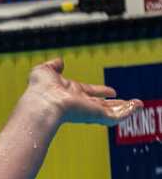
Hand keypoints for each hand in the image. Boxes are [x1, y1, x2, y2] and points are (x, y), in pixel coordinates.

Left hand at [26, 58, 141, 125]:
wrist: (43, 102)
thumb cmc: (40, 88)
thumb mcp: (45, 71)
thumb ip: (53, 66)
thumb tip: (59, 61)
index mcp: (70, 92)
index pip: (89, 92)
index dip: (100, 91)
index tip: (111, 91)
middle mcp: (81, 103)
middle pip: (102, 104)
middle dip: (115, 104)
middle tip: (128, 103)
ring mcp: (89, 111)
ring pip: (112, 111)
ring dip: (126, 108)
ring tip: (139, 104)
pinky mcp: (97, 116)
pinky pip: (116, 116)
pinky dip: (127, 112)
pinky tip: (136, 107)